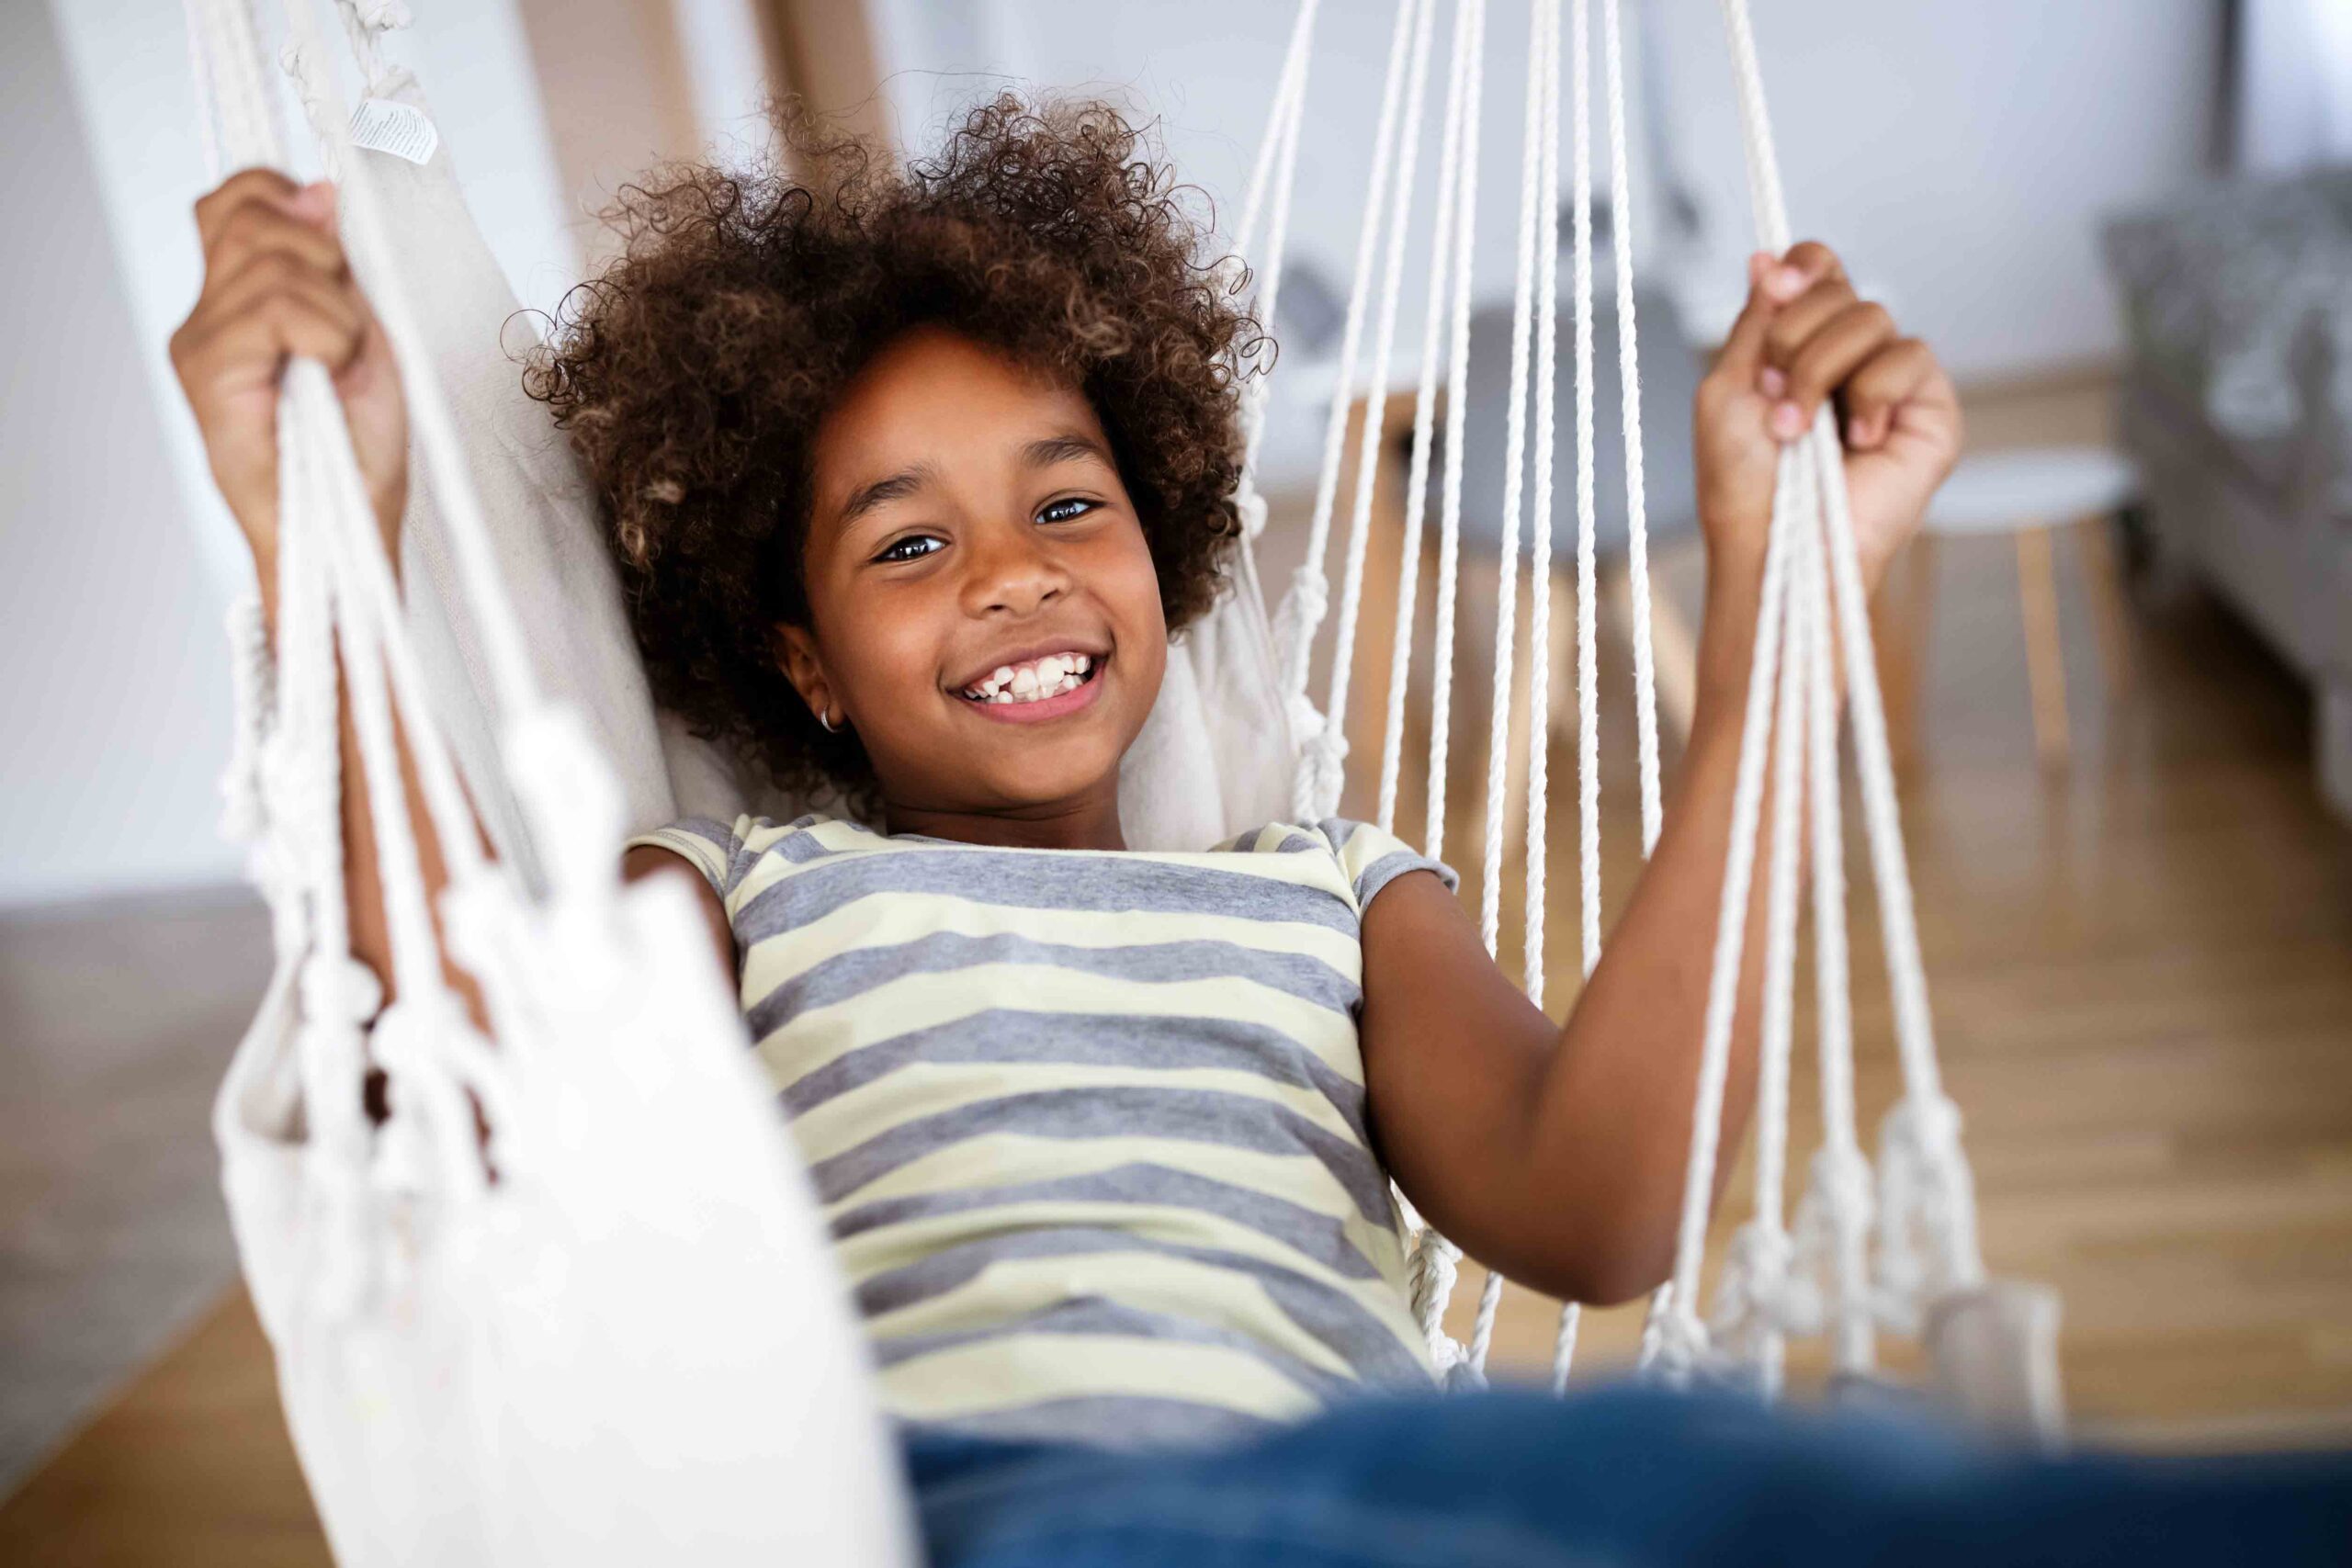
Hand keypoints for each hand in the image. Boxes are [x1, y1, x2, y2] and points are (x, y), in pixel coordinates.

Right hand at [169, 169, 407, 587]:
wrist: (352, 529)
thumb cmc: (360, 447)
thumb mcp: (365, 335)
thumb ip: (335, 265)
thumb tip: (320, 192)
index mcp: (239, 299)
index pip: (233, 200)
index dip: (283, 196)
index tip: (336, 246)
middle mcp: (206, 316)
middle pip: (250, 217)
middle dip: (325, 256)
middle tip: (348, 327)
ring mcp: (199, 344)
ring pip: (270, 264)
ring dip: (336, 310)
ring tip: (343, 363)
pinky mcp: (205, 373)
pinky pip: (273, 308)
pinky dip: (328, 332)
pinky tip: (334, 371)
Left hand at [1692, 242, 1960, 597]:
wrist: (1775, 545)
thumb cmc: (1744, 484)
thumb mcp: (1729, 388)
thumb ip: (1757, 321)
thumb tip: (1766, 257)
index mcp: (1801, 345)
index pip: (1819, 270)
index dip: (1803, 267)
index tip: (1776, 288)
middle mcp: (1849, 356)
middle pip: (1841, 286)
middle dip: (1795, 337)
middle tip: (1775, 395)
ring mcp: (1891, 381)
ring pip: (1872, 315)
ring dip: (1821, 371)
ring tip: (1800, 432)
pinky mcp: (1930, 409)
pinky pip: (1909, 356)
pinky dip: (1870, 396)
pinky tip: (1856, 444)